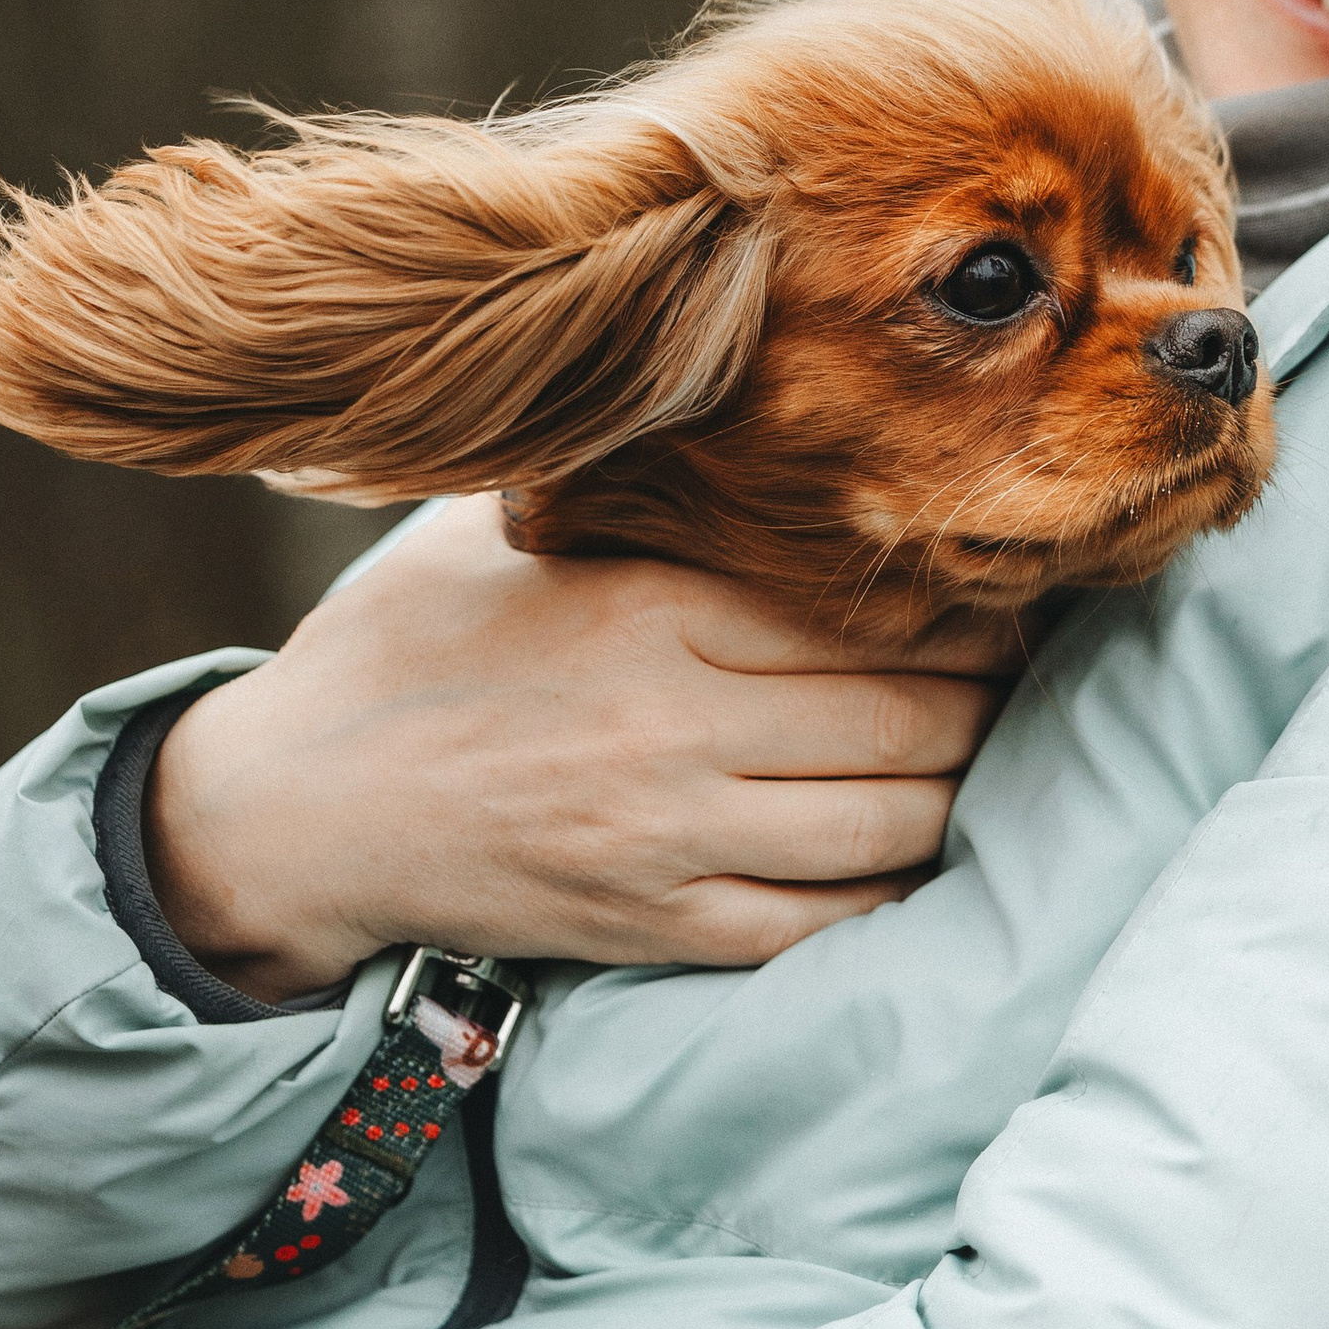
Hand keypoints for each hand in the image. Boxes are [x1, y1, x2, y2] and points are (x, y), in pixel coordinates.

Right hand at [146, 497, 1027, 995]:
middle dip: (993, 700)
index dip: (967, 609)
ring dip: (964, 792)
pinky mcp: (659, 928)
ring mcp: (672, 844)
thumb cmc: (413, 644)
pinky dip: (895, 886)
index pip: (872, 614)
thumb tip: (752, 400)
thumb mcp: (514, 531)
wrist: (300, 809)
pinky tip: (922, 846)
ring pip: (891, 824)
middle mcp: (677, 733)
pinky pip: (828, 922)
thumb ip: (633, 486)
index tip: (1005, 589)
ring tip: (993, 753)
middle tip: (1029, 673)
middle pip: (912, 721)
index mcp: (653, 612)